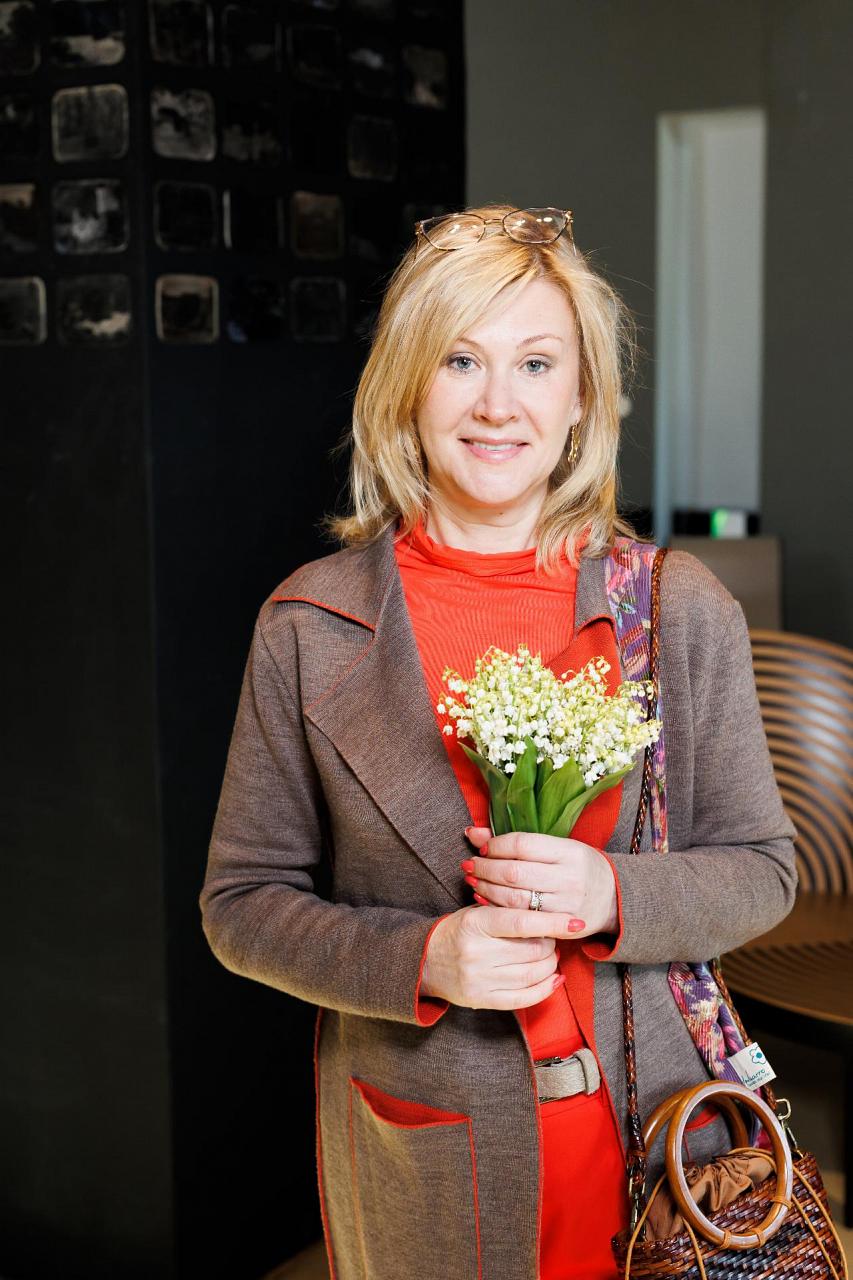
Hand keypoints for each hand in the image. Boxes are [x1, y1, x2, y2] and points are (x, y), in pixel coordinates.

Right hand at [420, 905, 565, 1009]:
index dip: (553, 922)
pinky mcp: (481, 1000)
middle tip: (553, 939)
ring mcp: (478, 979)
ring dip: (550, 966)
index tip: (576, 923)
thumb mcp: (477, 912)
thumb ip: (509, 912)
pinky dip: (545, 989)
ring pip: (531, 975)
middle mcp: (475, 953)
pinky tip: (554, 979)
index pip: (522, 923)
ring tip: (551, 957)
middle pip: (531, 951)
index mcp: (475, 924)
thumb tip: (551, 916)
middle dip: (551, 944)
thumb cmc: (458, 931)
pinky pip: (522, 999)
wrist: (425, 960)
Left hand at [461, 826, 618, 939]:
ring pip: (514, 899)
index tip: (483, 847)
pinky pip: (521, 919)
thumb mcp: (556, 847)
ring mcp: (566, 905)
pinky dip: (497, 909)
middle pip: (514, 873)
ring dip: (486, 888)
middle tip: (469, 865)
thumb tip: (472, 832)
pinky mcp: (561, 926)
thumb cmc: (578, 866)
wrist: (614, 898)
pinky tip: (484, 900)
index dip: (496, 845)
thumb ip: (517, 842)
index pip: (522, 844)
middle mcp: (570, 877)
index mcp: (570, 851)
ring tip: (473, 881)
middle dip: (484, 868)